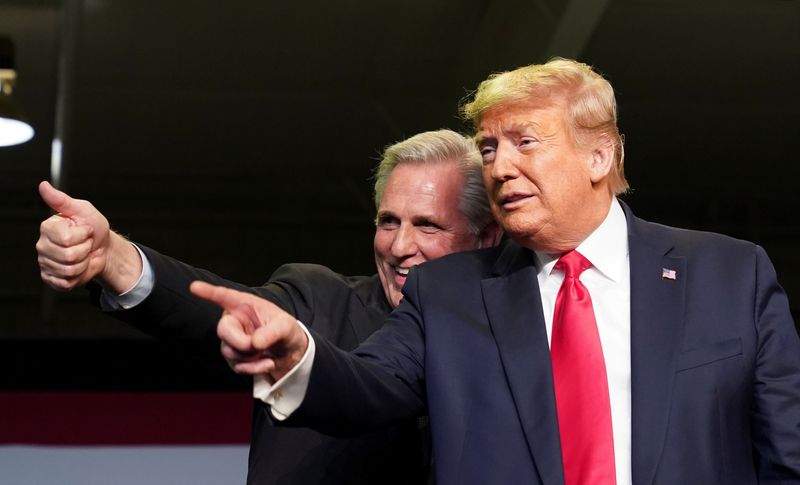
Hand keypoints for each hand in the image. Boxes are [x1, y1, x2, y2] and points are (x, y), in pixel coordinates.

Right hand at [36, 181, 140, 292]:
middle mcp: (43, 245)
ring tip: (83, 254)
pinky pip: (66, 282)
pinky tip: (79, 266)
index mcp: (48, 227)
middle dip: (85, 249)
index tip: (85, 230)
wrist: (103, 247)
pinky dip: (79, 276)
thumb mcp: (83, 210)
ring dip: (83, 262)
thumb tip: (43, 186)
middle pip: (68, 256)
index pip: (66, 238)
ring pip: (68, 270)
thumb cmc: (93, 227)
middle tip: (85, 243)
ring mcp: (45, 263)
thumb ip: (62, 200)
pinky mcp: (51, 278)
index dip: (83, 234)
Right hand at [190, 281, 308, 381]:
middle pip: (223, 330)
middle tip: (257, 346)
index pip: (225, 297)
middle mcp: (235, 321)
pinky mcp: (234, 358)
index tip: (194, 286)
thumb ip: (271, 332)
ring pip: (229, 351)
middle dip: (240, 342)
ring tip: (267, 352)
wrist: (290, 353)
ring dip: (250, 356)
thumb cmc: (286, 331)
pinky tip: (267, 363)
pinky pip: (237, 366)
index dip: (209, 292)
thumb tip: (254, 343)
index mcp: (245, 305)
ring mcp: (232, 340)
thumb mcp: (286, 327)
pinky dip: (254, 368)